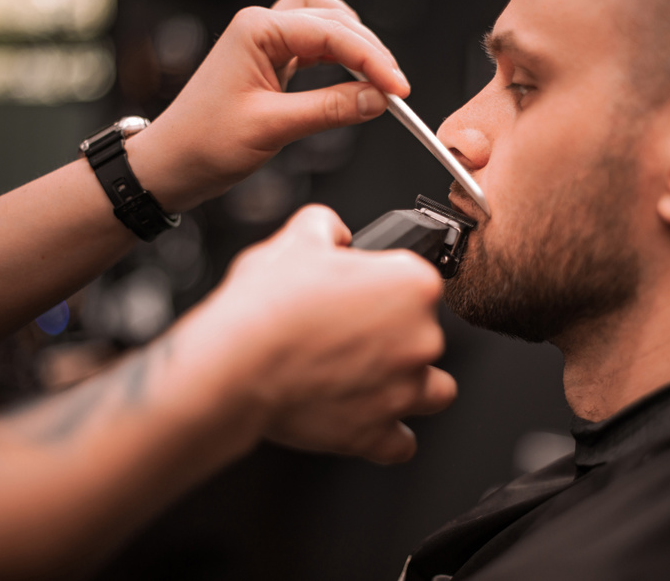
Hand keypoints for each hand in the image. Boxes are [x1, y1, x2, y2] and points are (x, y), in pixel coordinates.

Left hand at [128, 0, 407, 212]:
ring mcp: (265, 43)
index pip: (331, 33)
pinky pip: (315, 48)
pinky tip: (353, 81)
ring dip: (356, 49)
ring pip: (327, 27)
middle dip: (369, 52)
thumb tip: (376, 99)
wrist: (171, 165)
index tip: (397, 89)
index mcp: (257, 30)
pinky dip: (339, 61)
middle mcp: (261, 28)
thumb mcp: (273, 128)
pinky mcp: (270, 63)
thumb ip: (330, 110)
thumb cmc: (203, 143)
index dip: (372, 61)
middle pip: (334, 20)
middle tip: (393, 89)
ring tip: (377, 81)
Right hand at [173, 205, 456, 463]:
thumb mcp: (295, 239)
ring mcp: (404, 390)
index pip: (418, 281)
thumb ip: (325, 225)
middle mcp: (422, 337)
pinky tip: (363, 417)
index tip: (360, 294)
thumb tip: (333, 231)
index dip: (384, 285)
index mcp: (413, 284)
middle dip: (396, 336)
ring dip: (408, 384)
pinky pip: (401, 443)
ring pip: (433, 390)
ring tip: (369, 377)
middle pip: (427, 334)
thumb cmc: (266, 306)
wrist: (236, 364)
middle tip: (348, 334)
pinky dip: (386, 434)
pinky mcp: (378, 434)